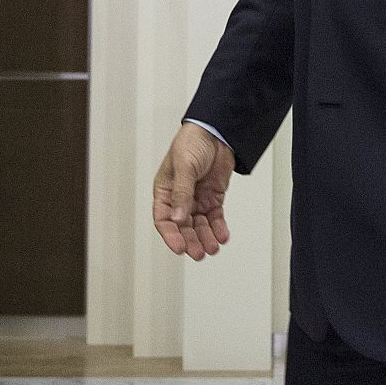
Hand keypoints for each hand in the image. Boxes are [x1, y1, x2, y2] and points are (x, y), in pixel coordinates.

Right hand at [152, 122, 235, 260]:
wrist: (217, 132)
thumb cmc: (192, 142)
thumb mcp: (184, 166)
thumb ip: (182, 193)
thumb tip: (178, 217)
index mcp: (166, 190)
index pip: (163, 219)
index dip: (170, 235)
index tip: (179, 247)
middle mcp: (180, 198)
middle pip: (182, 226)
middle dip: (190, 241)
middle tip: (198, 252)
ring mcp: (197, 199)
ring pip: (199, 226)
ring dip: (205, 237)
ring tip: (212, 247)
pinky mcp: (212, 198)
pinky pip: (215, 218)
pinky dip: (218, 228)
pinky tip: (222, 236)